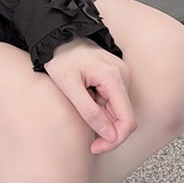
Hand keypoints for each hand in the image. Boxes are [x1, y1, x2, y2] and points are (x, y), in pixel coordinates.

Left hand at [43, 37, 135, 154]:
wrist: (57, 35)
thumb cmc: (59, 56)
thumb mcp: (68, 85)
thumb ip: (89, 111)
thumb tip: (109, 135)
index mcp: (113, 77)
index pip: (127, 120)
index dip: (114, 140)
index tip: (96, 147)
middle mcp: (123, 74)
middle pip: (124, 117)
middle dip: (106, 129)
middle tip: (84, 130)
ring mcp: (121, 73)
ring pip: (119, 109)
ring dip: (102, 116)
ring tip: (81, 103)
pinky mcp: (116, 75)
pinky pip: (114, 99)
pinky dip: (101, 106)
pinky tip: (86, 97)